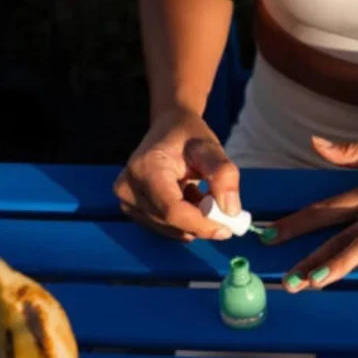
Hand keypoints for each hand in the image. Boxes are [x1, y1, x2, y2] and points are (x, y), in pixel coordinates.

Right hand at [113, 107, 240, 241]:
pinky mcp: (130, 209)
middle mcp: (129, 187)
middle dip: (202, 222)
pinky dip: (184, 220)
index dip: (201, 224)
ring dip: (193, 220)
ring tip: (199, 192)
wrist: (167, 129)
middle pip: (171, 223)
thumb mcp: (211, 148)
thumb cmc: (188, 136)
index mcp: (146, 167)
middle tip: (222, 204)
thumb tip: (231, 212)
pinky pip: (165, 227)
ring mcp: (126, 200)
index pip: (172, 210)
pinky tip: (188, 198)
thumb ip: (224, 175)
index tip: (227, 228)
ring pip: (170, 229)